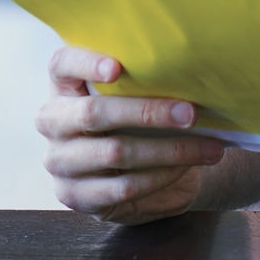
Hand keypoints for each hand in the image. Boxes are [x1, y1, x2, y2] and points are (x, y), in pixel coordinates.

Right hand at [35, 46, 226, 223]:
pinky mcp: (73, 195)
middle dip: (148, 112)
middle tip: (192, 113)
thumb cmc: (139, 118)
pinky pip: (122, 186)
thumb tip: (188, 67)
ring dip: (168, 150)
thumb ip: (141, 78)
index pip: (61, 63)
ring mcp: (58, 161)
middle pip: (93, 113)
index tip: (118, 68)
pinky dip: (160, 176)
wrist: (140, 169)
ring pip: (114, 153)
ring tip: (207, 147)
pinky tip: (185, 168)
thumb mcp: (133, 93)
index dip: (86, 63)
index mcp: (61, 84)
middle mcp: (52, 120)